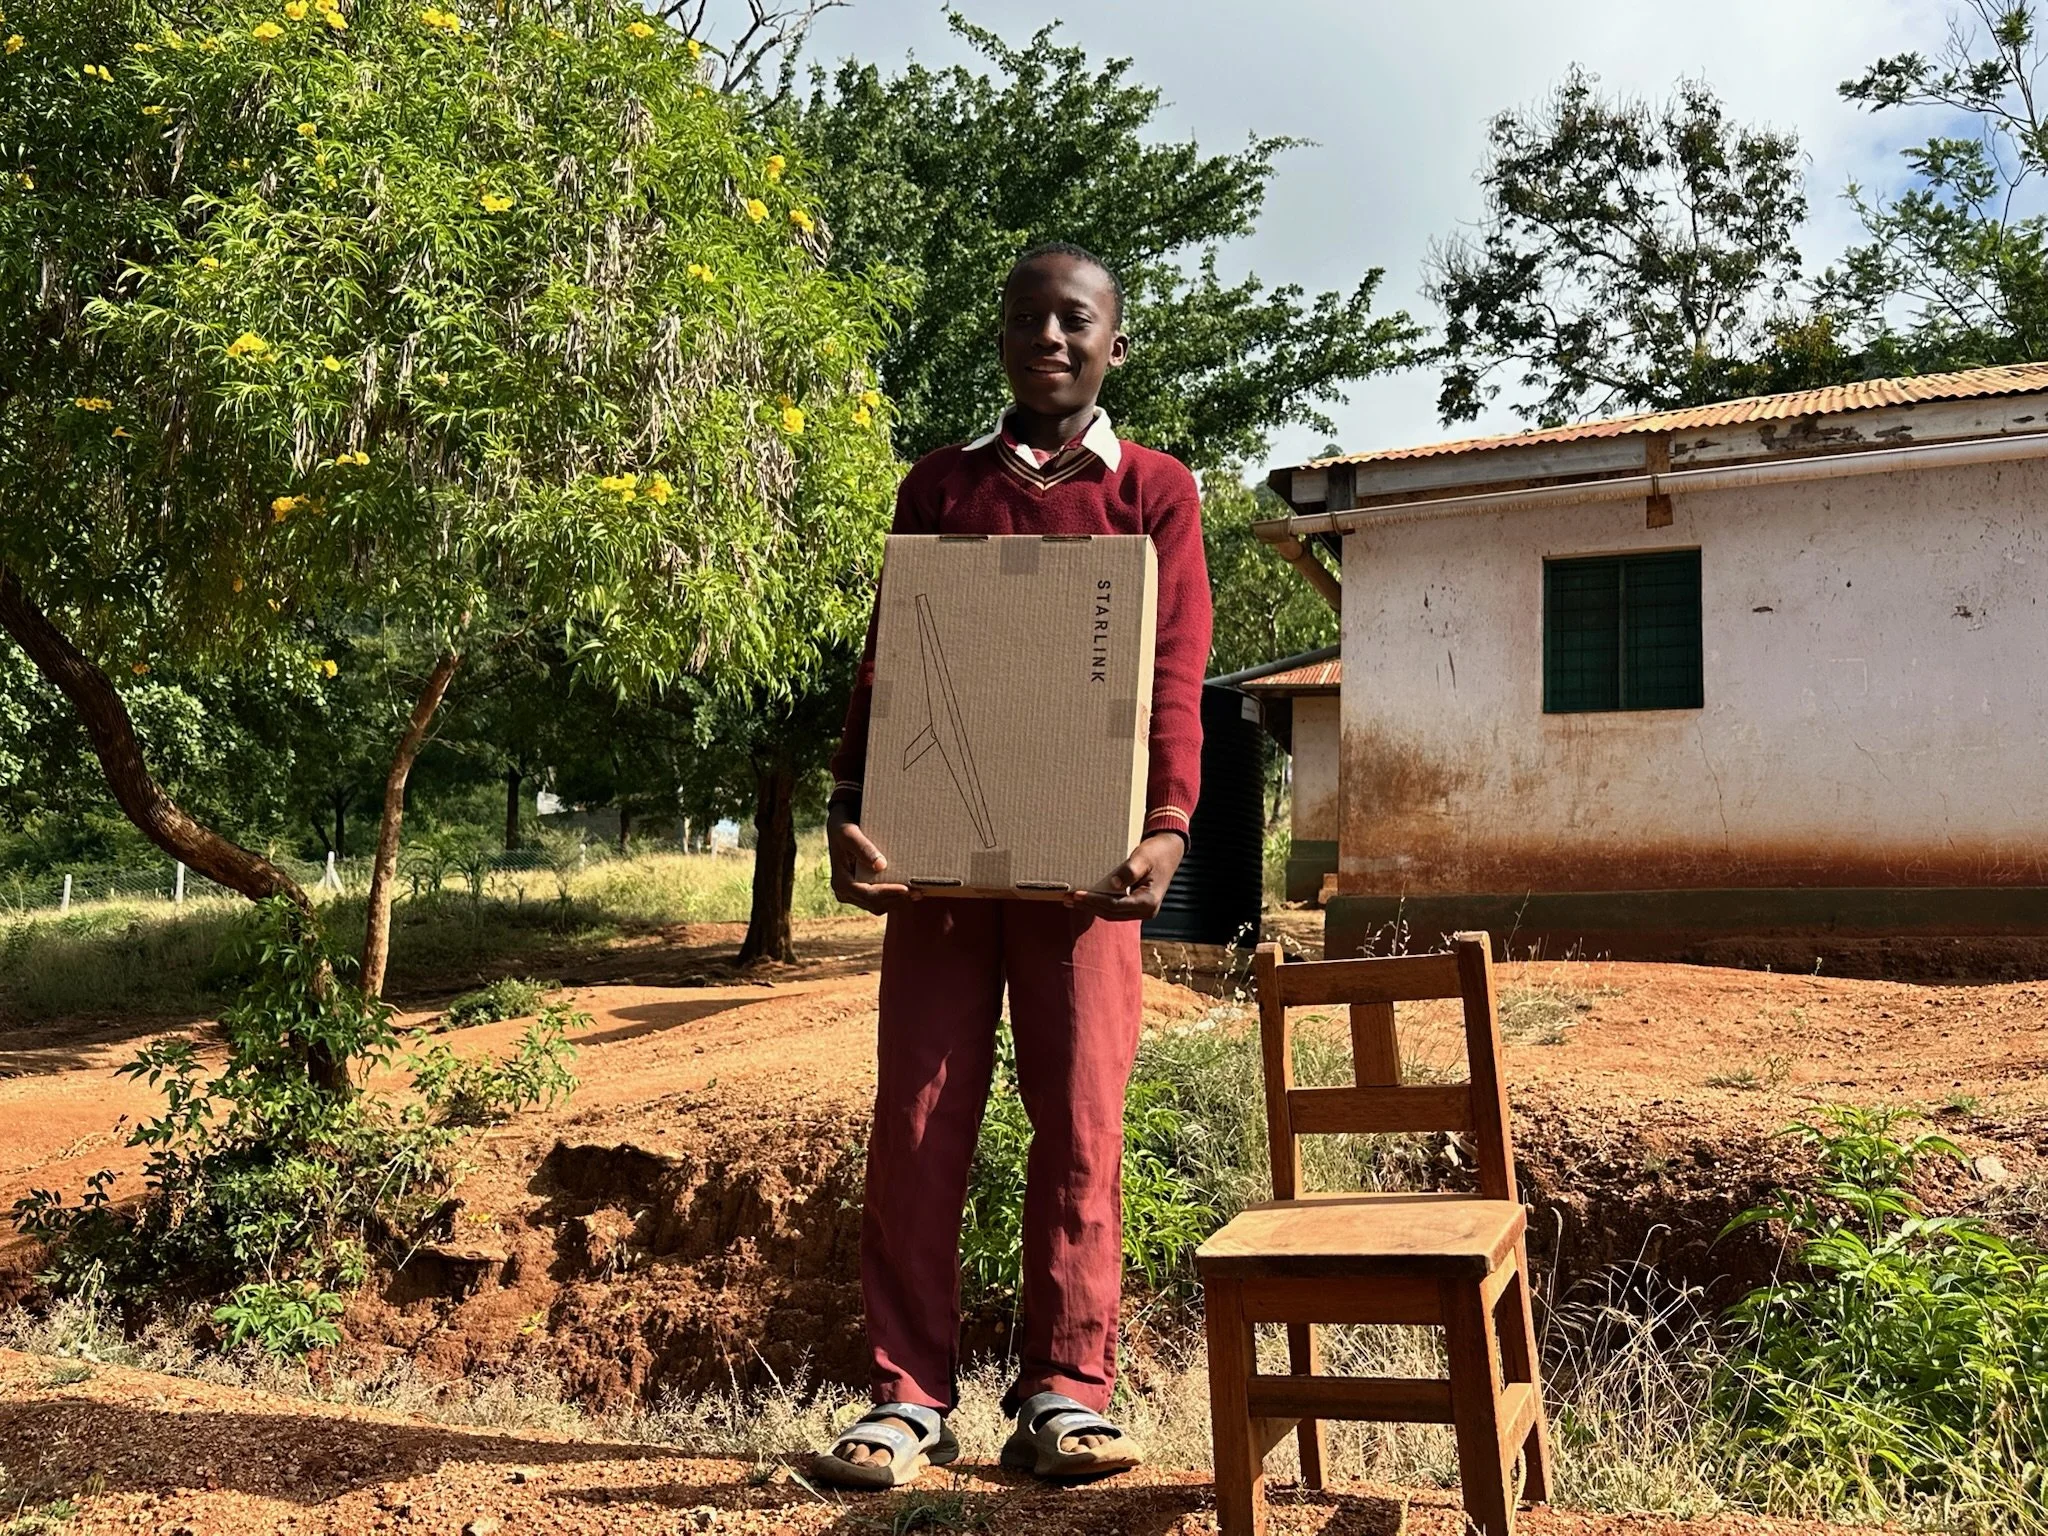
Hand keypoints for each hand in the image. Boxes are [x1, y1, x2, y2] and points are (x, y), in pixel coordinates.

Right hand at [827, 803, 913, 913]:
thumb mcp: (849, 834)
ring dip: (898, 900)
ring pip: (879, 905)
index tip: (906, 888)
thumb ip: (863, 848)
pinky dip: (894, 896)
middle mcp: (845, 893)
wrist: (840, 826)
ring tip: (917, 891)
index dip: (887, 893)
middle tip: (918, 891)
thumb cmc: (843, 827)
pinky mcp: (862, 893)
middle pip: (875, 903)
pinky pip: (881, 901)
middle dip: (896, 898)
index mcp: (841, 882)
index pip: (867, 894)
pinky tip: (909, 888)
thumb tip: (881, 865)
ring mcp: (854, 895)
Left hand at [1070, 832, 1184, 921]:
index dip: (1094, 900)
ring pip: (1111, 914)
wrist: (1169, 851)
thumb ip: (1129, 871)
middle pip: (1111, 913)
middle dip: (1089, 906)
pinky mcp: (1136, 906)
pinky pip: (1115, 909)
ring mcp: (1142, 911)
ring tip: (1072, 900)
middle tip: (1068, 898)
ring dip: (1092, 907)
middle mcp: (1146, 911)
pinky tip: (1087, 899)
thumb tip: (1113, 884)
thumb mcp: (1143, 858)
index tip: (1077, 894)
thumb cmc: (1156, 852)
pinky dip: (1100, 905)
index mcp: (1148, 902)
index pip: (1115, 905)